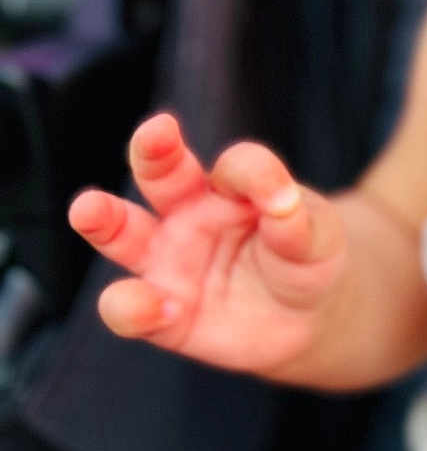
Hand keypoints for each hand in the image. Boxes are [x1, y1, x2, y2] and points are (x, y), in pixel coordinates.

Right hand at [70, 113, 345, 376]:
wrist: (309, 317)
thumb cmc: (307, 258)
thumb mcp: (315, 233)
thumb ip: (295, 214)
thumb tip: (281, 197)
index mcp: (230, 187)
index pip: (235, 167)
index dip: (253, 175)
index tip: (280, 195)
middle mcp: (188, 214)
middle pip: (162, 174)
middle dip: (153, 152)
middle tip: (155, 134)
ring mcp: (169, 262)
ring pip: (123, 234)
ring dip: (103, 218)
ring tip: (87, 208)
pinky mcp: (162, 315)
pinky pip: (132, 310)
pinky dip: (134, 307)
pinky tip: (161, 307)